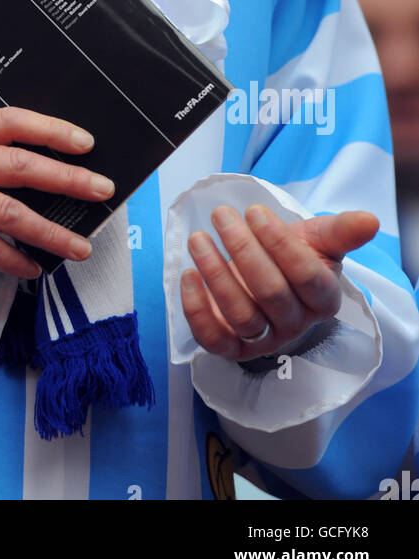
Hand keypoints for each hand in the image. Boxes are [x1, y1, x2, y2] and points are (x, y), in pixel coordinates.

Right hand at [0, 105, 113, 285]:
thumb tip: (52, 171)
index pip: (9, 121)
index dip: (50, 129)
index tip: (86, 143)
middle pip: (17, 165)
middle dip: (66, 178)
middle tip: (101, 190)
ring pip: (9, 212)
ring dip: (50, 232)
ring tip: (81, 246)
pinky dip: (15, 260)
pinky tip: (35, 267)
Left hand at [180, 203, 378, 361]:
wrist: (271, 280)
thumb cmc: (294, 257)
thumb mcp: (318, 239)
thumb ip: (342, 230)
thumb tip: (371, 220)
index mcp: (323, 298)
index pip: (306, 275)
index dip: (279, 243)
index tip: (254, 211)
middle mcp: (295, 323)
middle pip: (271, 293)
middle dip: (244, 250)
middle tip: (222, 217)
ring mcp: (263, 339)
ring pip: (241, 314)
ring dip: (216, 274)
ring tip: (199, 239)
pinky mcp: (232, 347)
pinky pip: (213, 339)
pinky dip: (197, 310)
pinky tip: (188, 276)